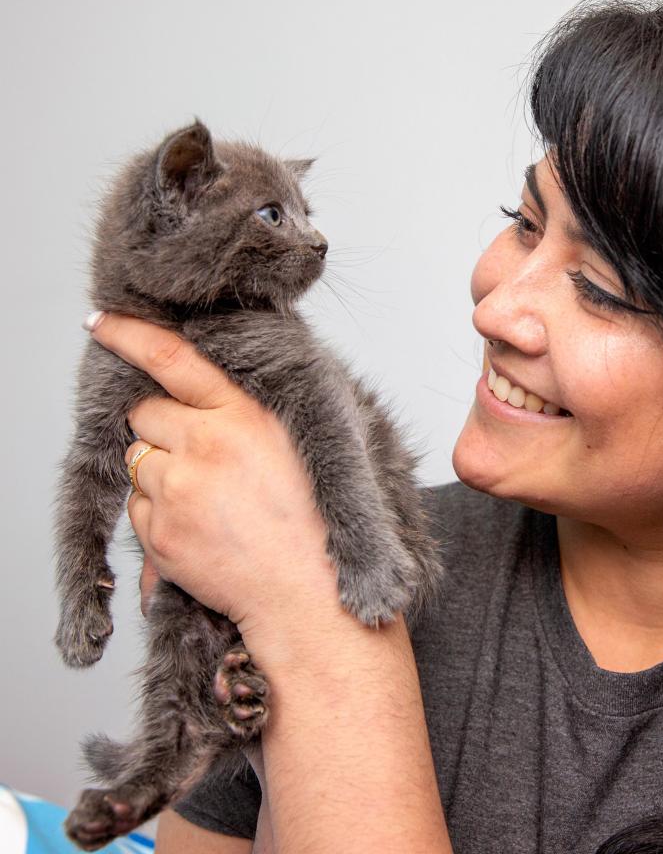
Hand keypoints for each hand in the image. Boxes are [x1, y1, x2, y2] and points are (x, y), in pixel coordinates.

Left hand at [89, 312, 341, 648]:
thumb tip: (201, 397)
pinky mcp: (160, 533)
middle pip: (144, 414)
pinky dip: (158, 515)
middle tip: (198, 455)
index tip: (102, 322)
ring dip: (159, 474)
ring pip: (137, 462)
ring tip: (208, 500)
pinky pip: (136, 508)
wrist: (306, 590)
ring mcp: (178, 491)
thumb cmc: (311, 518)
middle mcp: (206, 445)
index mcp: (244, 416)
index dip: (131, 336)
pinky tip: (201, 528)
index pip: (174, 360)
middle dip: (160, 429)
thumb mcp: (295, 444)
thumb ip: (247, 413)